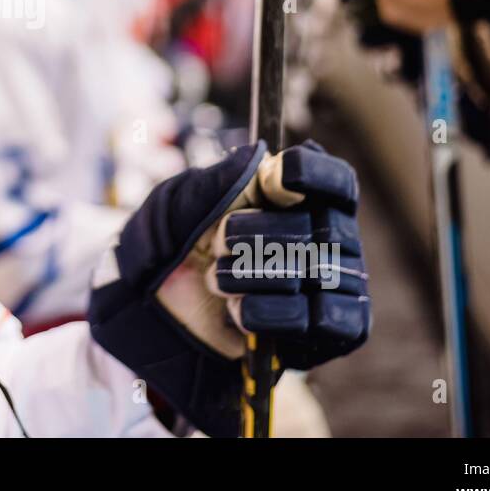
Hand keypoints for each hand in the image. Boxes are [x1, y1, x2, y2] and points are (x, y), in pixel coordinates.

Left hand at [88, 141, 370, 435]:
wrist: (154, 312)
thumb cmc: (174, 247)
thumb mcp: (183, 202)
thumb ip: (223, 177)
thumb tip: (265, 157)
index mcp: (296, 197)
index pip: (335, 180)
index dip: (313, 176)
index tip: (277, 180)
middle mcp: (326, 238)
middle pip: (321, 228)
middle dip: (256, 235)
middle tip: (218, 242)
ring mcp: (332, 286)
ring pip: (318, 274)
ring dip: (253, 275)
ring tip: (217, 280)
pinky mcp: (329, 333)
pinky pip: (322, 320)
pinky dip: (270, 313)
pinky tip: (237, 311)